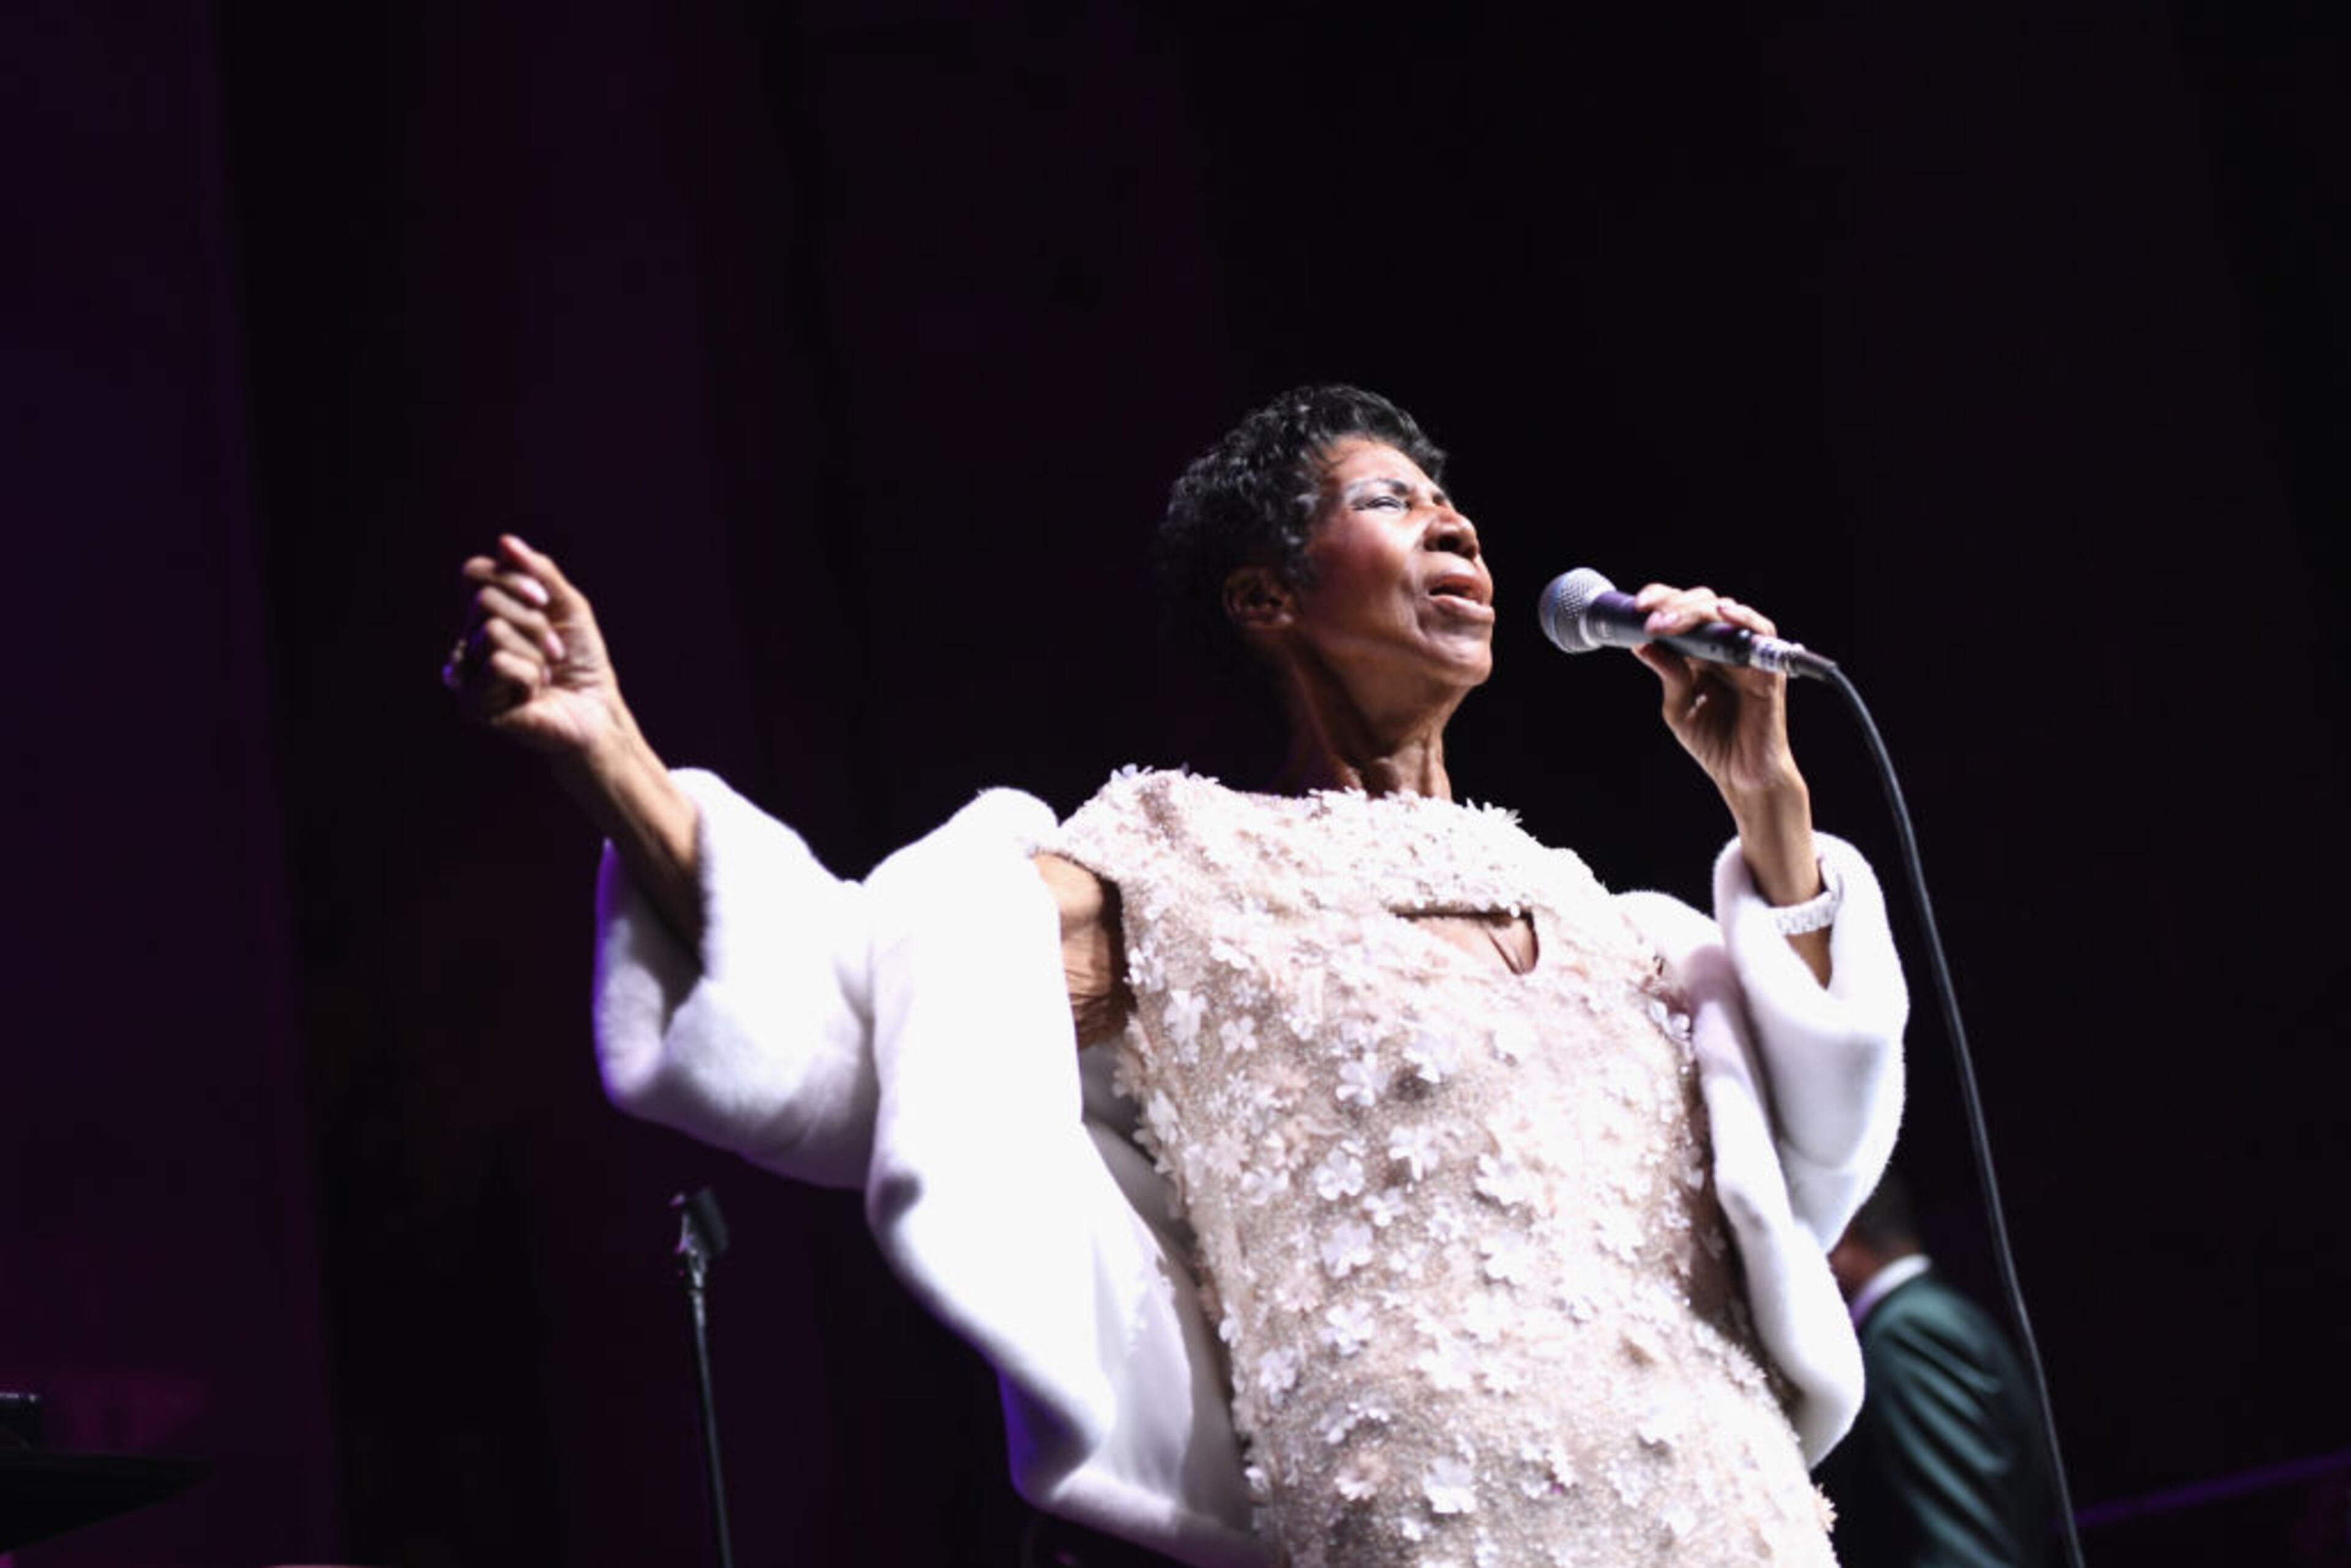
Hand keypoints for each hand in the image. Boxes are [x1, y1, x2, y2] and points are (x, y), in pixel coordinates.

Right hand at [446, 535, 627, 759]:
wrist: (597, 710)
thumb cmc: (582, 660)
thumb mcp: (567, 606)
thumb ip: (538, 572)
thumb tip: (505, 541)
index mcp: (484, 614)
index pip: (473, 573)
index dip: (512, 579)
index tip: (544, 601)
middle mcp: (468, 640)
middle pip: (484, 600)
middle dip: (533, 622)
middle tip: (552, 652)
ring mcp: (465, 672)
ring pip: (492, 631)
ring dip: (534, 653)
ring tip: (543, 677)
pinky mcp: (471, 703)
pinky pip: (497, 663)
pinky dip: (528, 677)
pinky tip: (530, 696)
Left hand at [1627, 583, 1802, 800]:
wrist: (1742, 775)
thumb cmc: (1713, 742)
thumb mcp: (1679, 708)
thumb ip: (1668, 675)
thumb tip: (1642, 645)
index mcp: (1700, 653)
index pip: (1682, 613)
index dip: (1662, 601)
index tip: (1638, 606)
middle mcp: (1723, 648)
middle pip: (1702, 606)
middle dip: (1673, 605)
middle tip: (1650, 620)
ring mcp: (1746, 656)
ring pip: (1727, 612)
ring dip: (1696, 611)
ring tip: (1669, 623)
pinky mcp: (1766, 669)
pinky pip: (1762, 634)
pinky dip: (1744, 619)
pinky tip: (1723, 614)